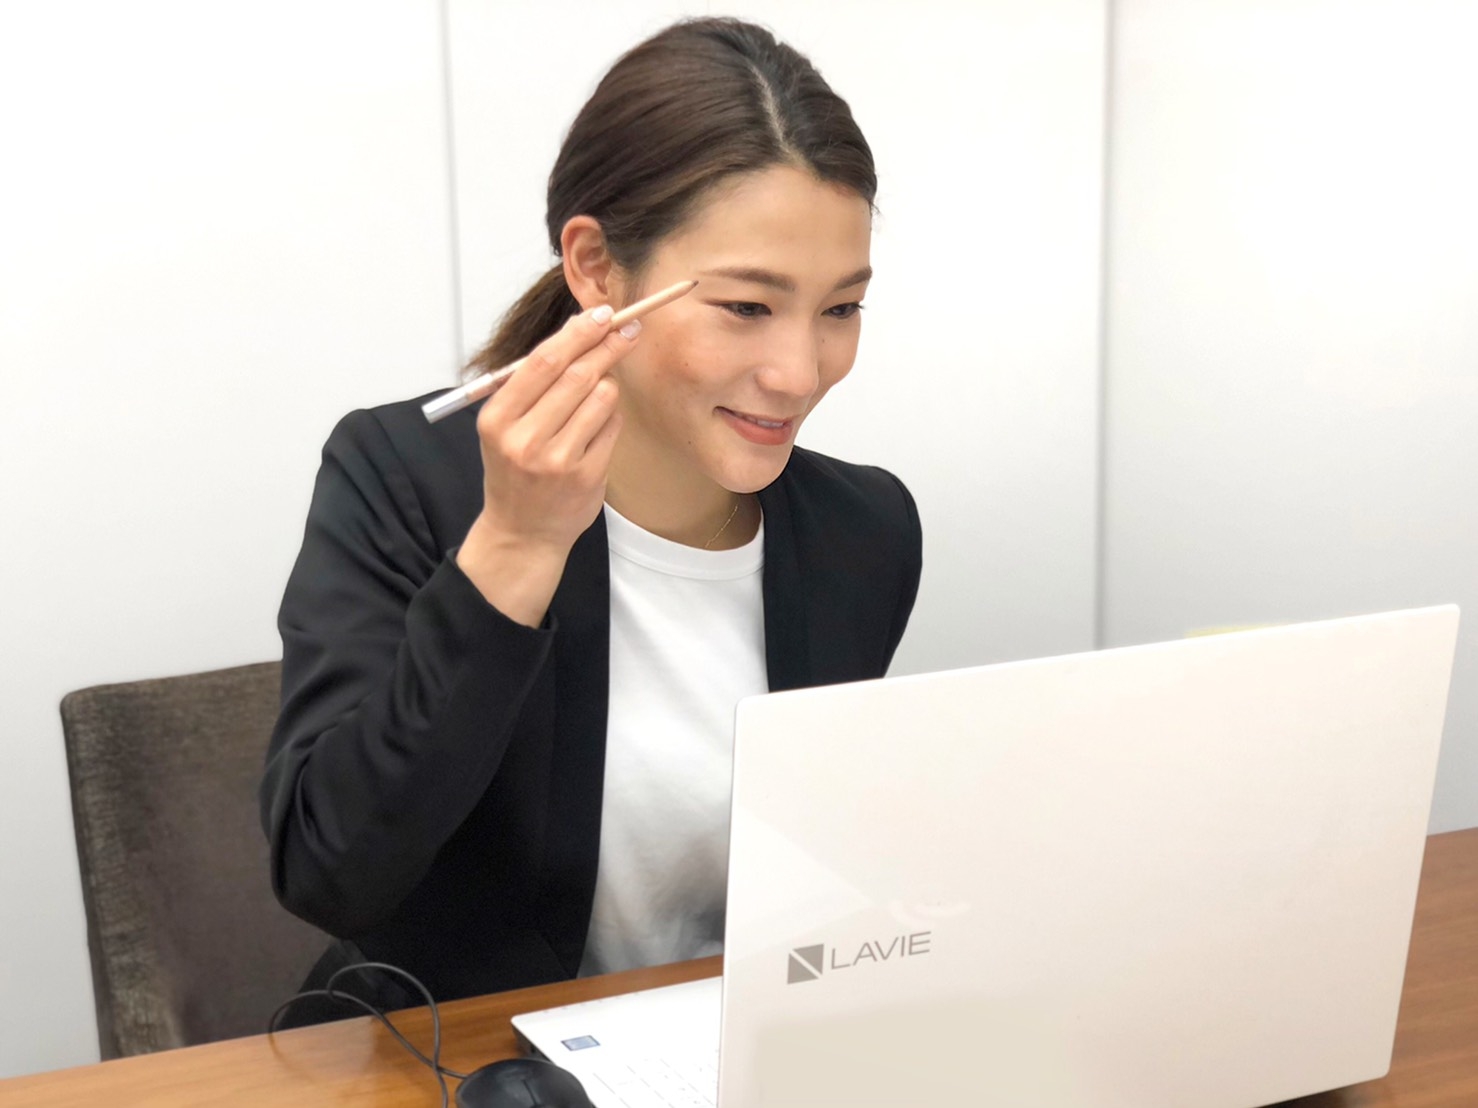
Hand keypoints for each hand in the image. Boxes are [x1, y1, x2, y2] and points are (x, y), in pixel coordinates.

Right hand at [456, 305, 637, 623]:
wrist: (522, 532)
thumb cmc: (516, 471)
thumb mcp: (505, 427)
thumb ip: (534, 385)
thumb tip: (579, 332)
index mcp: (497, 419)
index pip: (541, 362)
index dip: (576, 333)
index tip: (600, 314)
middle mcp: (524, 439)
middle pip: (576, 375)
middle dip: (607, 345)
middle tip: (628, 328)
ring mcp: (557, 460)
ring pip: (601, 397)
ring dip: (609, 385)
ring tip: (598, 393)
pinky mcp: (587, 475)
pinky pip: (613, 426)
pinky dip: (612, 416)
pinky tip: (600, 424)